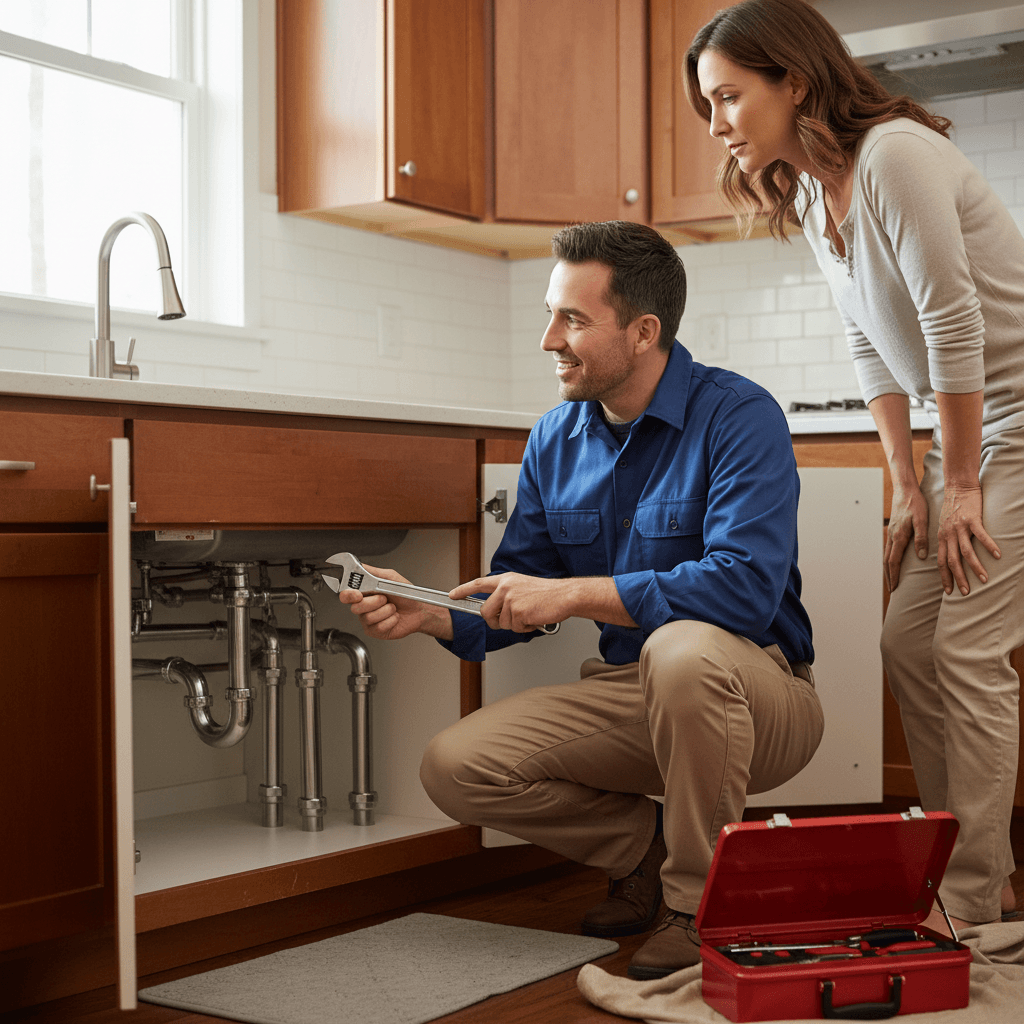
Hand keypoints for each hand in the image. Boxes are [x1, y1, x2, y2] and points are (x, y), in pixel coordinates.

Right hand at [337, 563, 452, 640]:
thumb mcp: (391, 577)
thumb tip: (360, 565)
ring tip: (393, 608)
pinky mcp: (375, 631)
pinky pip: (378, 627)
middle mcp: (363, 607)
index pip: (346, 595)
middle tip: (385, 598)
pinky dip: (391, 620)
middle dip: (374, 602)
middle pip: (356, 607)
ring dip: (386, 611)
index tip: (357, 594)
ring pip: (369, 617)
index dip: (348, 595)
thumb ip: (374, 572)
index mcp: (364, 593)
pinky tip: (394, 617)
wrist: (419, 610)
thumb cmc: (406, 595)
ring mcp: (368, 620)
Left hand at [449, 573, 570, 632]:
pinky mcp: (518, 611)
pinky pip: (514, 628)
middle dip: (495, 621)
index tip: (453, 595)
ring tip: (530, 615)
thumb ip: (507, 594)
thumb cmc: (548, 594)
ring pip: (501, 623)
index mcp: (506, 580)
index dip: (463, 590)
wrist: (565, 595)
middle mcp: (505, 588)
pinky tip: (534, 618)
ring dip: (515, 625)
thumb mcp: (522, 586)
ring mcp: (511, 599)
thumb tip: (496, 609)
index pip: (478, 583)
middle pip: (486, 612)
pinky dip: (525, 628)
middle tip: (511, 620)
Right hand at [885, 482, 929, 590]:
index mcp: (899, 536)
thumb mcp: (922, 520)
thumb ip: (921, 538)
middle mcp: (892, 537)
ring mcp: (891, 533)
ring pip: (887, 555)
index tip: (895, 588)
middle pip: (887, 561)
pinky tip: (895, 561)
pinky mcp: (893, 530)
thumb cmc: (915, 504)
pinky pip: (889, 548)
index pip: (894, 561)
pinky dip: (890, 559)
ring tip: (892, 579)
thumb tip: (921, 556)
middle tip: (892, 590)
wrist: (905, 490)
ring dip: (889, 569)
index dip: (894, 576)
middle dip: (889, 576)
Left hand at [936, 482, 999, 595]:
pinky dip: (988, 546)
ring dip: (975, 567)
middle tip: (966, 592)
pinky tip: (997, 556)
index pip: (941, 562)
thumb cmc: (953, 508)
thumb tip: (950, 556)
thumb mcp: (944, 526)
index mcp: (941, 538)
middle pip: (952, 561)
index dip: (945, 577)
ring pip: (966, 552)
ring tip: (984, 579)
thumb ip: (947, 540)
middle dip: (958, 578)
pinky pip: (980, 535)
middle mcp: (948, 535)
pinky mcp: (971, 519)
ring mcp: (959, 527)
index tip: (949, 591)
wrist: (958, 487)